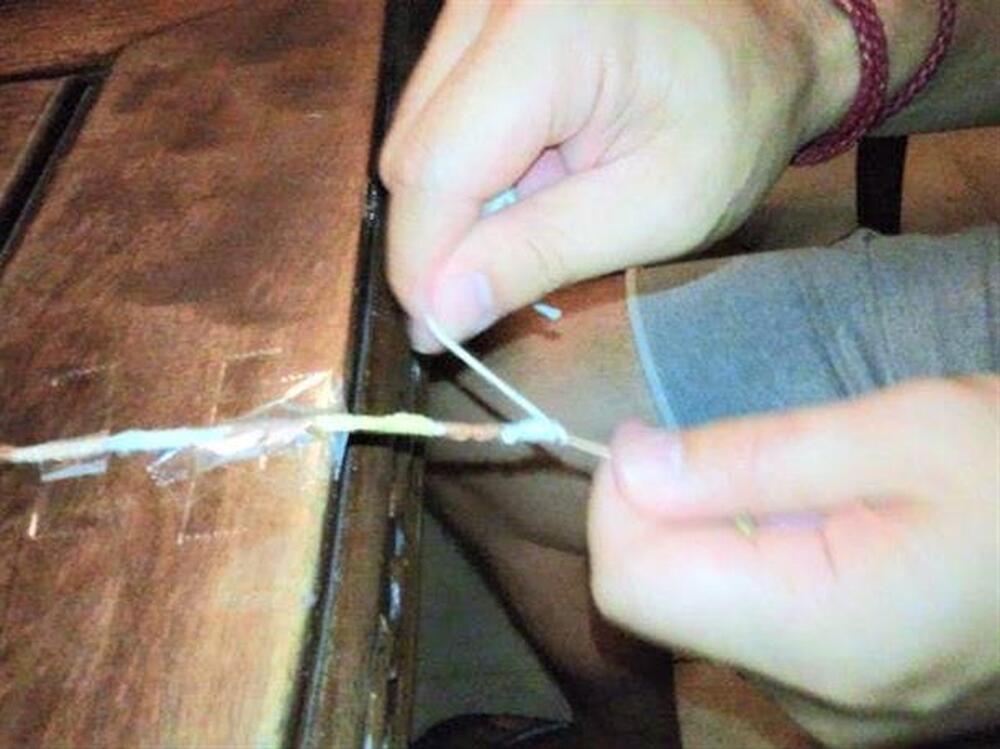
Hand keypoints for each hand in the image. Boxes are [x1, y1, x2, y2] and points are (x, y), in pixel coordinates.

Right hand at [379, 0, 854, 349]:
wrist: (761, 38)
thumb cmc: (734, 117)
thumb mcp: (656, 208)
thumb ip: (540, 256)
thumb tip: (439, 312)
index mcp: (548, 34)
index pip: (435, 169)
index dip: (423, 264)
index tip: (436, 333)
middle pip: (413, 150)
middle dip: (442, 238)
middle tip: (500, 285)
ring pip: (417, 133)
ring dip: (459, 202)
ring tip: (542, 212)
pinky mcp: (476, 15)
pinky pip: (438, 112)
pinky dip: (472, 165)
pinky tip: (533, 175)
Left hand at [589, 377, 999, 745]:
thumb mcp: (898, 431)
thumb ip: (750, 457)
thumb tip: (629, 463)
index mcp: (821, 633)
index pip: (631, 581)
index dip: (619, 498)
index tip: (652, 434)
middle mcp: (813, 697)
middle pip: (664, 598)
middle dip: (668, 511)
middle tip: (735, 447)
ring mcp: (833, 712)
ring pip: (704, 612)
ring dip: (716, 534)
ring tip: (798, 485)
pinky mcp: (848, 699)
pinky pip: (753, 628)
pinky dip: (755, 566)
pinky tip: (817, 528)